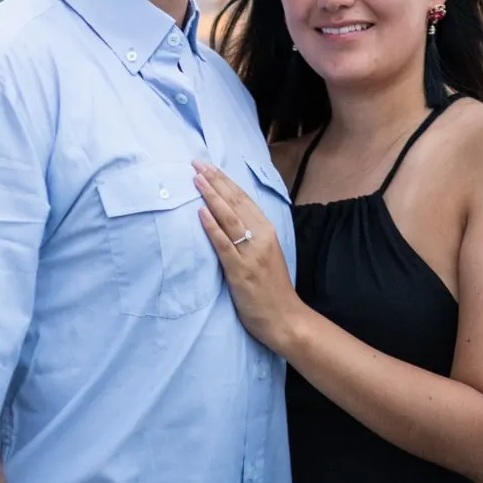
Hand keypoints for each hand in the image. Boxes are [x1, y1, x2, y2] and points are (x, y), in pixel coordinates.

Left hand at [193, 161, 304, 356]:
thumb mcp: (265, 253)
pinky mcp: (241, 271)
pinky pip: (224, 245)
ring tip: (196, 180)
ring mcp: (251, 254)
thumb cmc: (272, 288)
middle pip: (235, 202)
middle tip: (196, 163)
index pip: (243, 199)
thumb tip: (228, 216)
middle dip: (214, 181)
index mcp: (267, 230)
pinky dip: (212, 227)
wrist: (285, 319)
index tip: (208, 165)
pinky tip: (201, 213)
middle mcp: (261, 237)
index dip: (224, 180)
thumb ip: (250, 234)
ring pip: (229, 218)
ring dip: (211, 196)